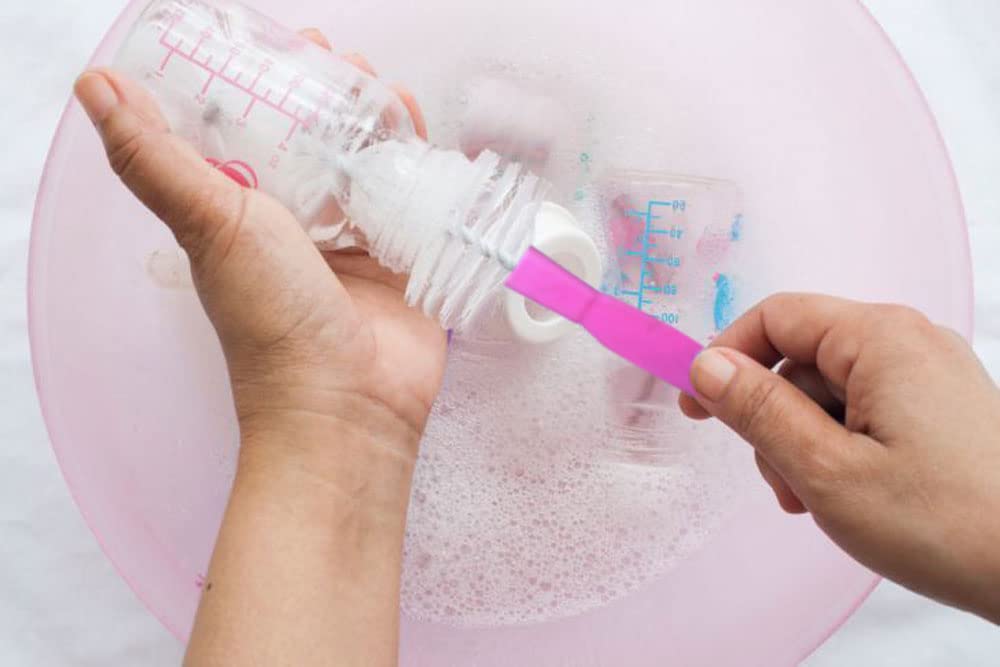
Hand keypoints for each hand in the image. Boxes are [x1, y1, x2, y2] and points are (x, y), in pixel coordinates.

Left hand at [74, 32, 443, 454]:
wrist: (347, 404)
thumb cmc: (272, 322)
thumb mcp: (211, 224)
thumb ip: (157, 157)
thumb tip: (94, 86)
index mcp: (246, 214)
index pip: (256, 130)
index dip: (271, 84)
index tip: (288, 47)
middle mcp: (300, 225)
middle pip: (319, 142)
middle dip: (335, 96)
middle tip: (347, 63)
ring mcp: (355, 244)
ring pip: (369, 165)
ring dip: (379, 123)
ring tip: (388, 90)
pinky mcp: (402, 262)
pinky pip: (413, 201)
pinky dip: (420, 167)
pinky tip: (424, 137)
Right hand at [680, 294, 999, 623]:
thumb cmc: (944, 522)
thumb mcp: (826, 469)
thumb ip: (758, 411)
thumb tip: (705, 366)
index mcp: (880, 338)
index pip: (776, 316)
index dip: (725, 356)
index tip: (696, 406)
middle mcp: (909, 341)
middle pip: (802, 358)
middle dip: (773, 417)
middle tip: (778, 483)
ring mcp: (930, 374)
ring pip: (831, 391)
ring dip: (805, 442)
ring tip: (818, 501)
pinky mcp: (943, 407)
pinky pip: (867, 409)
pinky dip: (841, 447)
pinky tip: (850, 494)